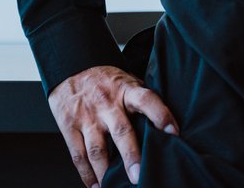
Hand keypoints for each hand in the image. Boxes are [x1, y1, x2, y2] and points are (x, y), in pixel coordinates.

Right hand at [47, 65, 179, 186]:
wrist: (71, 67)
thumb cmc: (106, 80)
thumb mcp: (127, 81)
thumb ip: (141, 100)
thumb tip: (165, 126)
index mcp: (125, 90)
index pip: (146, 99)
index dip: (161, 114)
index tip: (174, 132)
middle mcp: (106, 104)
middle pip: (121, 131)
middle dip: (131, 156)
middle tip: (139, 176)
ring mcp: (87, 117)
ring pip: (97, 149)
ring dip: (106, 172)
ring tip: (114, 187)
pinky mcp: (70, 127)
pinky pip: (78, 155)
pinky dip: (87, 174)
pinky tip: (96, 186)